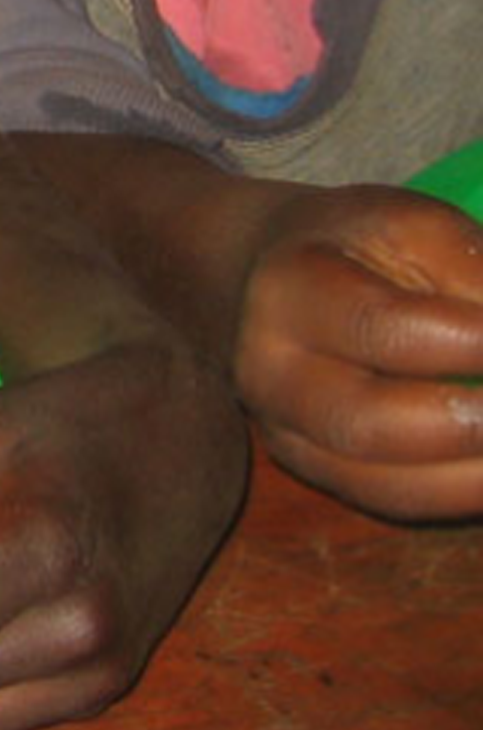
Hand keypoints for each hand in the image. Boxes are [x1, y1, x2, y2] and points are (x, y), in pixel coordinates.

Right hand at [233, 186, 482, 520]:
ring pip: (386, 485)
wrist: (268, 280)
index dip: (473, 342)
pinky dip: (463, 492)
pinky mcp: (314, 470)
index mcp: (288, 291)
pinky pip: (396, 501)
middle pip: (367, 424)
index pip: (384, 328)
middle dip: (472, 425)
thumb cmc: (359, 248)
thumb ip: (472, 273)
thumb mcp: (414, 227)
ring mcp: (285, 432)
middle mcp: (269, 373)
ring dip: (476, 476)